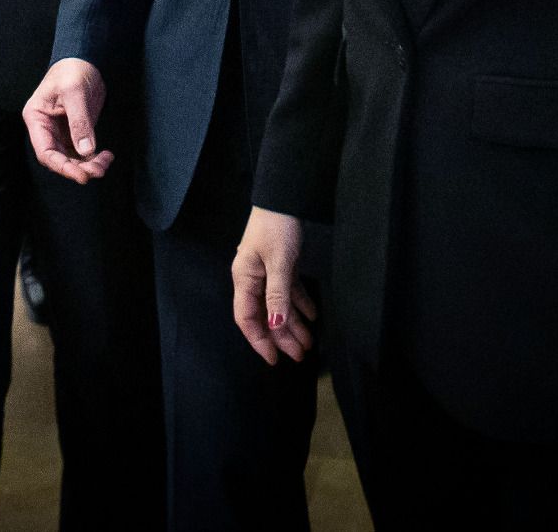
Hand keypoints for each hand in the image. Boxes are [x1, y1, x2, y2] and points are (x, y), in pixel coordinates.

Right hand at [23, 58, 112, 182]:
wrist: (85, 59)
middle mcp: (46, 128)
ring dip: (88, 165)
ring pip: (71, 158)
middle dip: (78, 168)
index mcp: (37, 118)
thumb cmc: (72, 70)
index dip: (62, 167)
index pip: (45, 151)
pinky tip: (106, 156)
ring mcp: (60, 131)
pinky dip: (94, 157)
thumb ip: (79, 122)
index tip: (81, 175)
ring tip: (105, 163)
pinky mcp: (75, 131)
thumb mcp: (74, 93)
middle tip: (97, 171)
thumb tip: (86, 151)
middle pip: (58, 158)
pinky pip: (82, 152)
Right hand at [231, 206, 314, 364]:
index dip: (259, 340)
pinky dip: (301, 304)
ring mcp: (267, 273)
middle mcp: (253, 279)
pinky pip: (289, 292)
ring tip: (309, 342)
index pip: (247, 318)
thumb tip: (274, 324)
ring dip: (293, 324)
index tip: (274, 359)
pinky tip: (313, 317)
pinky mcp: (281, 266)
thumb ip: (277, 294)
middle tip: (300, 355)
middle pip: (266, 315)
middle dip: (282, 337)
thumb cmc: (276, 228)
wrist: (284, 198)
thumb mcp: (279, 262)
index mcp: (245, 278)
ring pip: (279, 306)